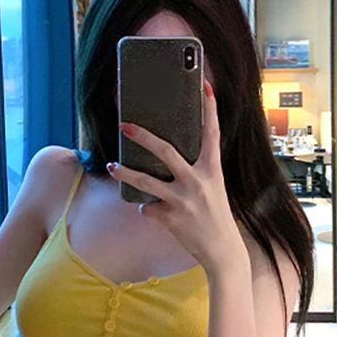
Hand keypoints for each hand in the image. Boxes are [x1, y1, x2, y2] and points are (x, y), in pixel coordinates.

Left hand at [108, 78, 245, 276]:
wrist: (222, 251)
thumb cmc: (215, 216)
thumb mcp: (213, 189)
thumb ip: (195, 172)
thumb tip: (165, 159)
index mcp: (212, 170)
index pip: (212, 133)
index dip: (209, 108)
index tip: (205, 85)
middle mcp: (198, 181)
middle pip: (165, 151)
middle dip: (142, 137)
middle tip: (124, 125)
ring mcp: (184, 200)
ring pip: (147, 182)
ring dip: (126, 174)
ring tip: (114, 166)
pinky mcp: (171, 218)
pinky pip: (149, 209)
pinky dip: (149, 211)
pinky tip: (158, 215)